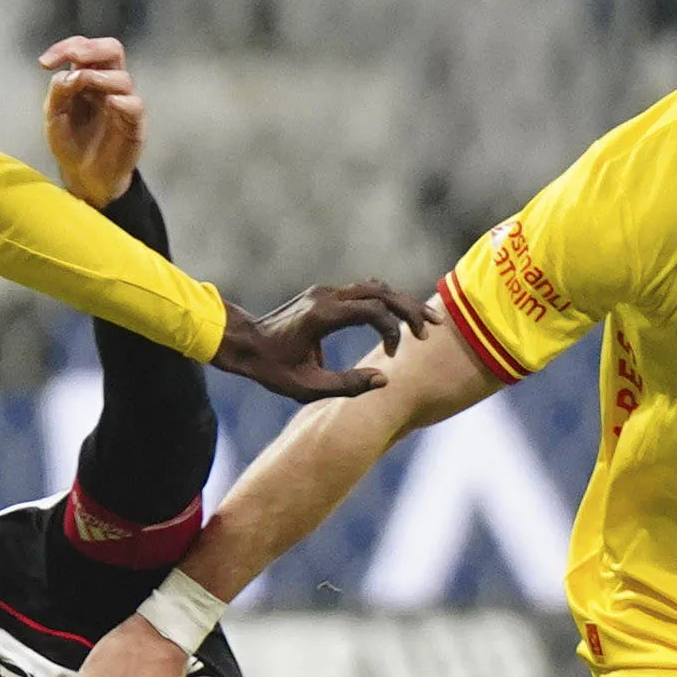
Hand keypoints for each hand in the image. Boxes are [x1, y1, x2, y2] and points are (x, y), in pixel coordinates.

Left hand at [40, 36, 144, 204]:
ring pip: (122, 77)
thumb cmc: (70, 143)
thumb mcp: (53, 117)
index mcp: (87, 77)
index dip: (65, 47)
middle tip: (73, 58)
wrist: (84, 177)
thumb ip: (58, 92)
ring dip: (100, 77)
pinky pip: (134, 105)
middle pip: (112, 50)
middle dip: (91, 49)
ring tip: (83, 84)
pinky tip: (109, 102)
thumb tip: (69, 73)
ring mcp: (122, 102)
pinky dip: (123, 100)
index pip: (83, 47)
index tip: (45, 63)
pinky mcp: (134, 124)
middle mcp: (107, 84)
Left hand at [210, 282, 431, 401]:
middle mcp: (326, 297)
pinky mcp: (325, 297)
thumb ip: (346, 387)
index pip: (372, 310)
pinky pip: (363, 293)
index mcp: (322, 316)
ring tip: (424, 322)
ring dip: (400, 303)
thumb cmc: (272, 369)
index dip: (392, 329)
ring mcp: (325, 293)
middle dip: (409, 309)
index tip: (394, 354)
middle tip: (433, 328)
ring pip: (374, 288)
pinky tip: (399, 319)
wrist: (243, 344)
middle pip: (380, 292)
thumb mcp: (306, 388)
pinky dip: (385, 303)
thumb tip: (385, 380)